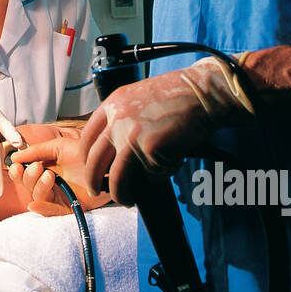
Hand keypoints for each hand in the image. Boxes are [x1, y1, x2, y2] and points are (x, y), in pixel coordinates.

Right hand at [10, 131, 111, 212]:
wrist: (108, 162)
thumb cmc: (86, 153)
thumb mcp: (58, 147)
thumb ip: (37, 151)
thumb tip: (14, 157)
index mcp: (45, 169)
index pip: (24, 174)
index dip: (18, 172)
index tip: (17, 165)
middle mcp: (50, 184)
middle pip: (29, 187)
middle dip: (28, 177)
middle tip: (37, 168)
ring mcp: (59, 196)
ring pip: (38, 198)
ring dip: (38, 187)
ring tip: (50, 176)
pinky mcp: (70, 208)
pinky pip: (52, 213)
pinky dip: (42, 210)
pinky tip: (34, 204)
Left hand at [79, 57, 254, 203]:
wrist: (203, 92)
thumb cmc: (180, 94)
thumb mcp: (139, 98)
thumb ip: (124, 118)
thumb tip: (117, 149)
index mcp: (112, 104)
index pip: (88, 137)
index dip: (87, 157)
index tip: (90, 168)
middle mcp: (117, 120)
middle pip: (94, 160)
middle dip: (93, 181)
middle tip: (96, 190)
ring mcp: (131, 135)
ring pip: (117, 176)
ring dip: (120, 193)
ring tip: (126, 199)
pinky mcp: (150, 149)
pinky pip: (151, 173)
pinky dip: (161, 173)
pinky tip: (172, 161)